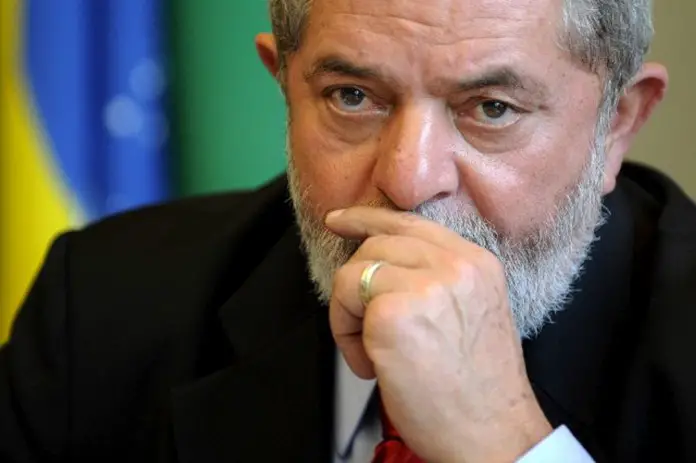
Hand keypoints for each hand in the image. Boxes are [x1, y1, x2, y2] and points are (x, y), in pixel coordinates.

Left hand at [325, 206, 551, 462]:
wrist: (493, 436)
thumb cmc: (478, 389)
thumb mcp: (471, 313)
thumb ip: (435, 279)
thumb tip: (380, 265)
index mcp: (475, 263)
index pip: (408, 223)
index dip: (366, 218)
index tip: (339, 221)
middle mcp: (455, 267)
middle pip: (375, 246)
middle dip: (357, 286)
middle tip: (368, 330)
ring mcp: (425, 287)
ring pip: (352, 274)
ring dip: (349, 316)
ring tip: (374, 353)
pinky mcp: (394, 315)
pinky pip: (344, 305)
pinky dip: (346, 339)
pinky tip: (374, 367)